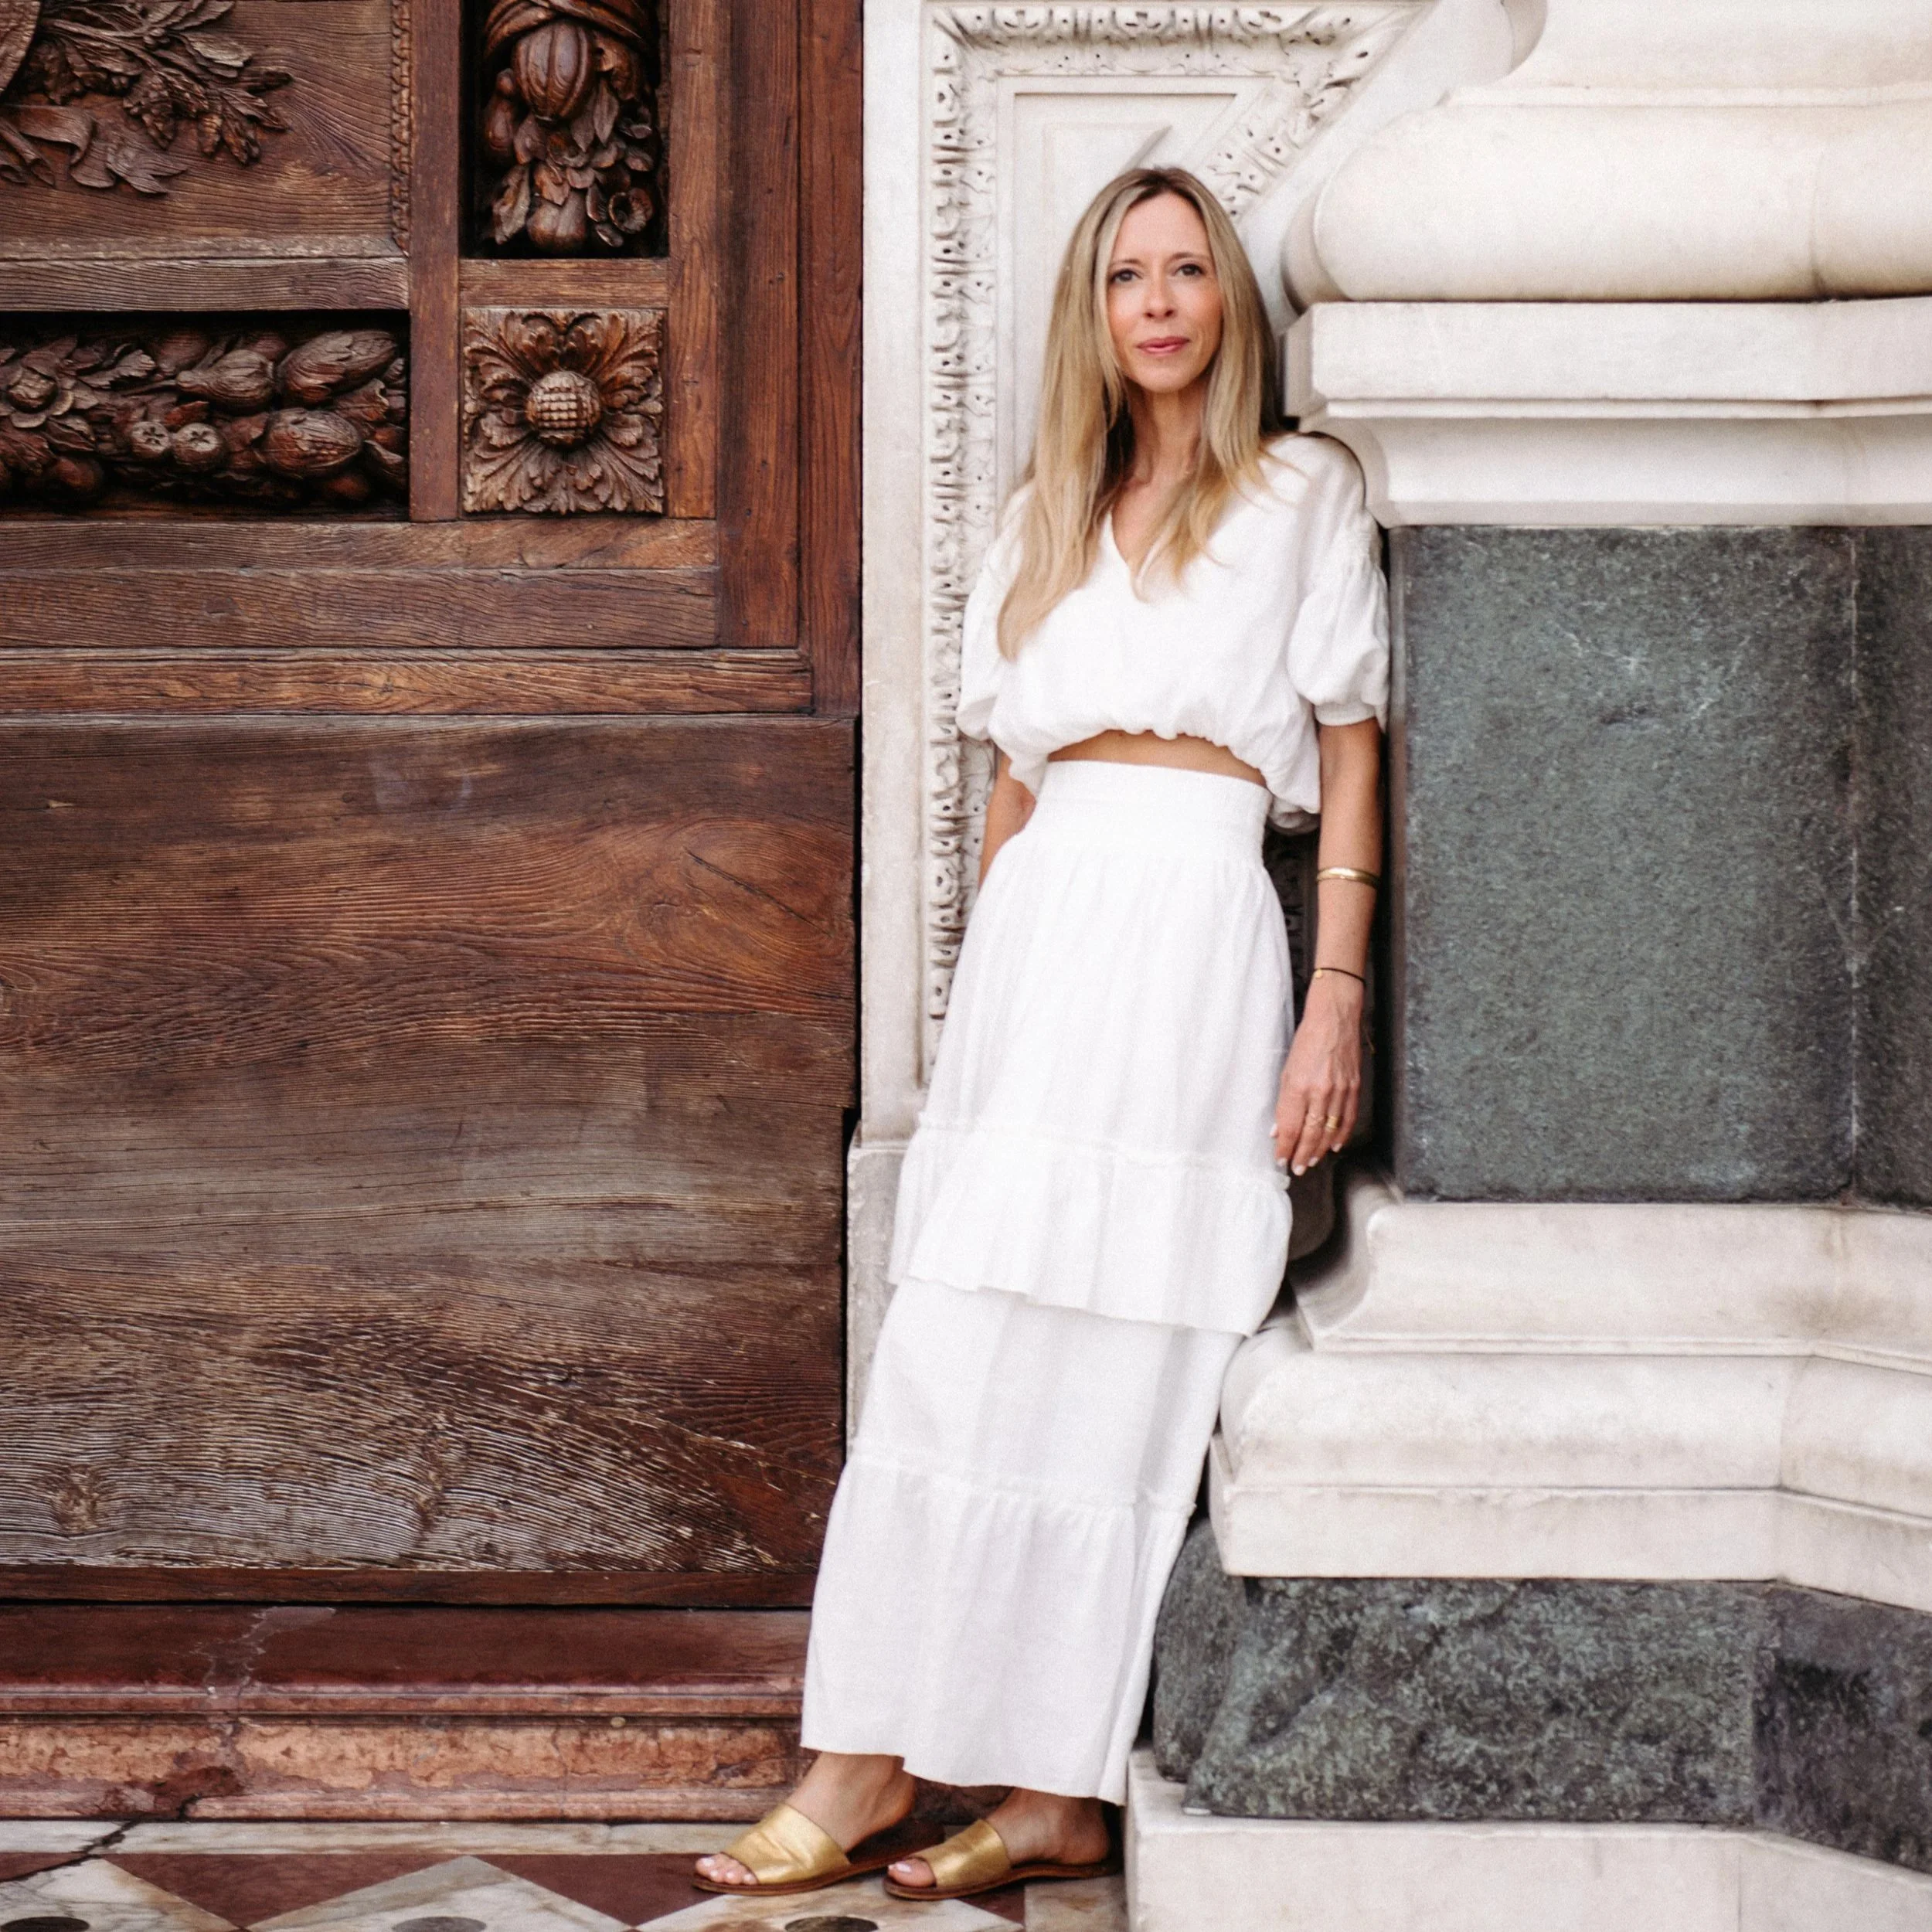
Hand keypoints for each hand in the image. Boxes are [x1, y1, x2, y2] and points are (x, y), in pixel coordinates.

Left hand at [1274, 974, 1363, 1175]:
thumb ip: (1284, 1102)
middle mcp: (1321, 1091)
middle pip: (1311, 1133)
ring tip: (1311, 1161)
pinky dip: (1341, 1135)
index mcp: (1300, 1085)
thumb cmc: (1307, 1041)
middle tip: (1296, 1168)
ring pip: (1330, 1130)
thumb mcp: (1287, 1069)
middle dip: (1302, 1154)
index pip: (1291, 1126)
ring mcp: (1340, 1090)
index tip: (1280, 1160)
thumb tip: (1278, 1129)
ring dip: (1320, 1150)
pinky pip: (1348, 1119)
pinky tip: (1334, 1146)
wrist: (1335, 1019)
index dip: (1286, 1147)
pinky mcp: (1354, 1087)